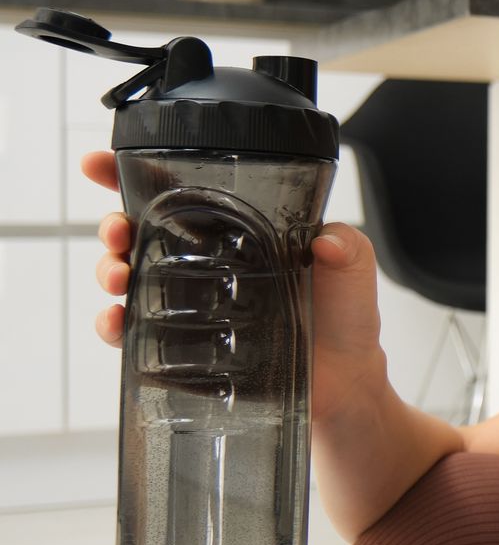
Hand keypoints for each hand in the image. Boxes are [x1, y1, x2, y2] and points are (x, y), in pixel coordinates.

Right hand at [81, 150, 388, 419]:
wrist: (347, 381)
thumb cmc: (345, 318)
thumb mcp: (354, 268)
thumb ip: (347, 246)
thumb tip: (328, 240)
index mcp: (239, 232)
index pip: (181, 193)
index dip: (134, 175)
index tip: (99, 162)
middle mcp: (208, 264)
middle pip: (140, 232)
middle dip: (113, 224)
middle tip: (117, 230)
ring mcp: (192, 305)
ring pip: (128, 278)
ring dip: (110, 270)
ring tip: (118, 274)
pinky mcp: (186, 349)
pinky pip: (136, 336)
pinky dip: (115, 326)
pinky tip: (116, 322)